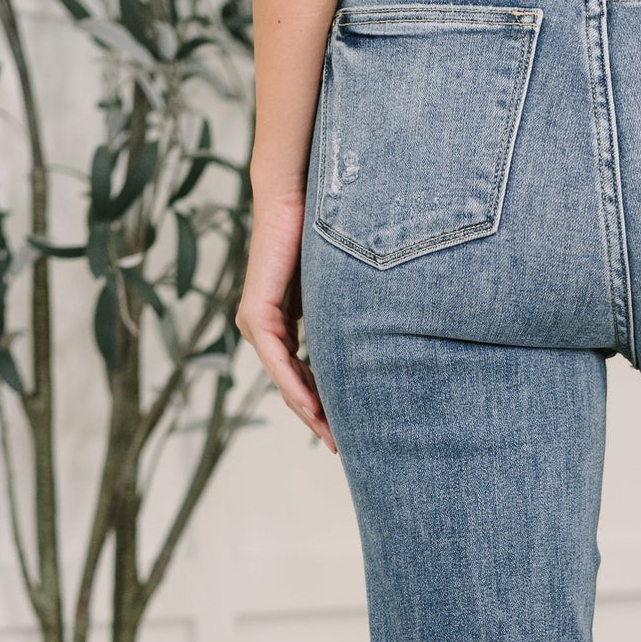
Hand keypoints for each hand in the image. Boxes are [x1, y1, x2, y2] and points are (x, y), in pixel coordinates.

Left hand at [235, 185, 336, 452]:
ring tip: (333, 436)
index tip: (347, 430)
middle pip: (292, 386)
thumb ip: (346, 316)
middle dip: (318, 419)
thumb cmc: (323, 231)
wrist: (296, 194)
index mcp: (283, 321)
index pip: (303, 375)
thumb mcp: (339, 288)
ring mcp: (257, 321)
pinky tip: (313, 408)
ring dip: (308, 410)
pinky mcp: (257, 313)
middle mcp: (265, 326)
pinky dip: (295, 385)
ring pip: (284, 380)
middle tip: (342, 446)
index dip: (325, 404)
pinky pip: (277, 361)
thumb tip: (383, 337)